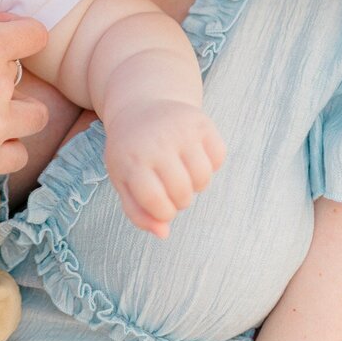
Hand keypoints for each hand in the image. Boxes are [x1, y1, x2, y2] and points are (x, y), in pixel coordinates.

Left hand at [104, 100, 224, 236]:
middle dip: (178, 199)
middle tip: (168, 183)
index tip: (157, 200)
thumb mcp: (123, 180)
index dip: (162, 212)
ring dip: (195, 183)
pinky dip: (210, 162)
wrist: (140, 106)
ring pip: (203, 180)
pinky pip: (219, 158)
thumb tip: (163, 233)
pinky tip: (192, 153)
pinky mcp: (201, 121)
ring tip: (180, 170)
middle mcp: (157, 143)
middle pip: (183, 196)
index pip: (159, 206)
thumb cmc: (131, 151)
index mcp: (132, 160)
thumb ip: (138, 213)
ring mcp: (180, 130)